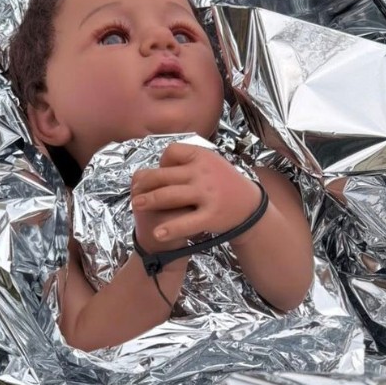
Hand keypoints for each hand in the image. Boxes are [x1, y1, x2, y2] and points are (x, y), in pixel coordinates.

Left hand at [131, 143, 259, 244]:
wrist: (250, 206)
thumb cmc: (225, 183)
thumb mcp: (212, 163)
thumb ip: (189, 160)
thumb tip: (160, 163)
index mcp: (203, 156)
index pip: (171, 152)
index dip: (161, 162)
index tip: (161, 172)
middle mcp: (203, 173)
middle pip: (164, 175)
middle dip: (146, 183)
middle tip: (135, 191)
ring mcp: (207, 194)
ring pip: (169, 196)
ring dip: (149, 201)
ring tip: (137, 205)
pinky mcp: (211, 216)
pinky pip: (185, 222)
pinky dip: (170, 229)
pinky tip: (158, 233)